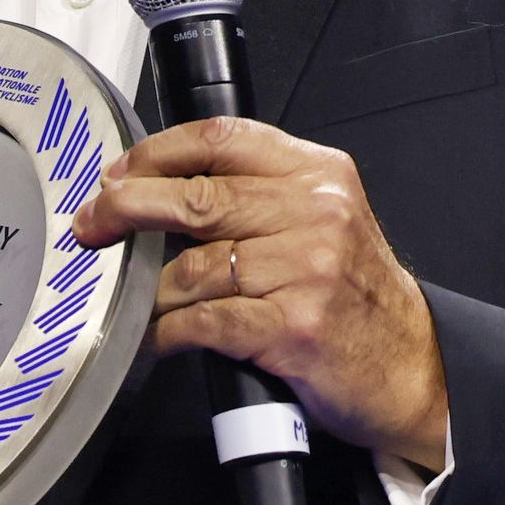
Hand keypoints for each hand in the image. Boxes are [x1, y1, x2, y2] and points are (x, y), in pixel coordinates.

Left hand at [69, 116, 450, 466]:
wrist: (412, 366)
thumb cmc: (354, 296)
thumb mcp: (321, 220)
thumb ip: (255, 195)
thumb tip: (156, 191)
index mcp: (316, 174)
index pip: (218, 138)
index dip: (153, 155)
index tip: (114, 177)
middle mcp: (315, 213)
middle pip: (194, 197)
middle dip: (126, 211)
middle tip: (92, 226)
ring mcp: (305, 270)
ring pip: (191, 267)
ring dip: (149, 290)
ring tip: (135, 301)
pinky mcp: (292, 327)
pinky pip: (203, 321)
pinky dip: (166, 331)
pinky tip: (156, 337)